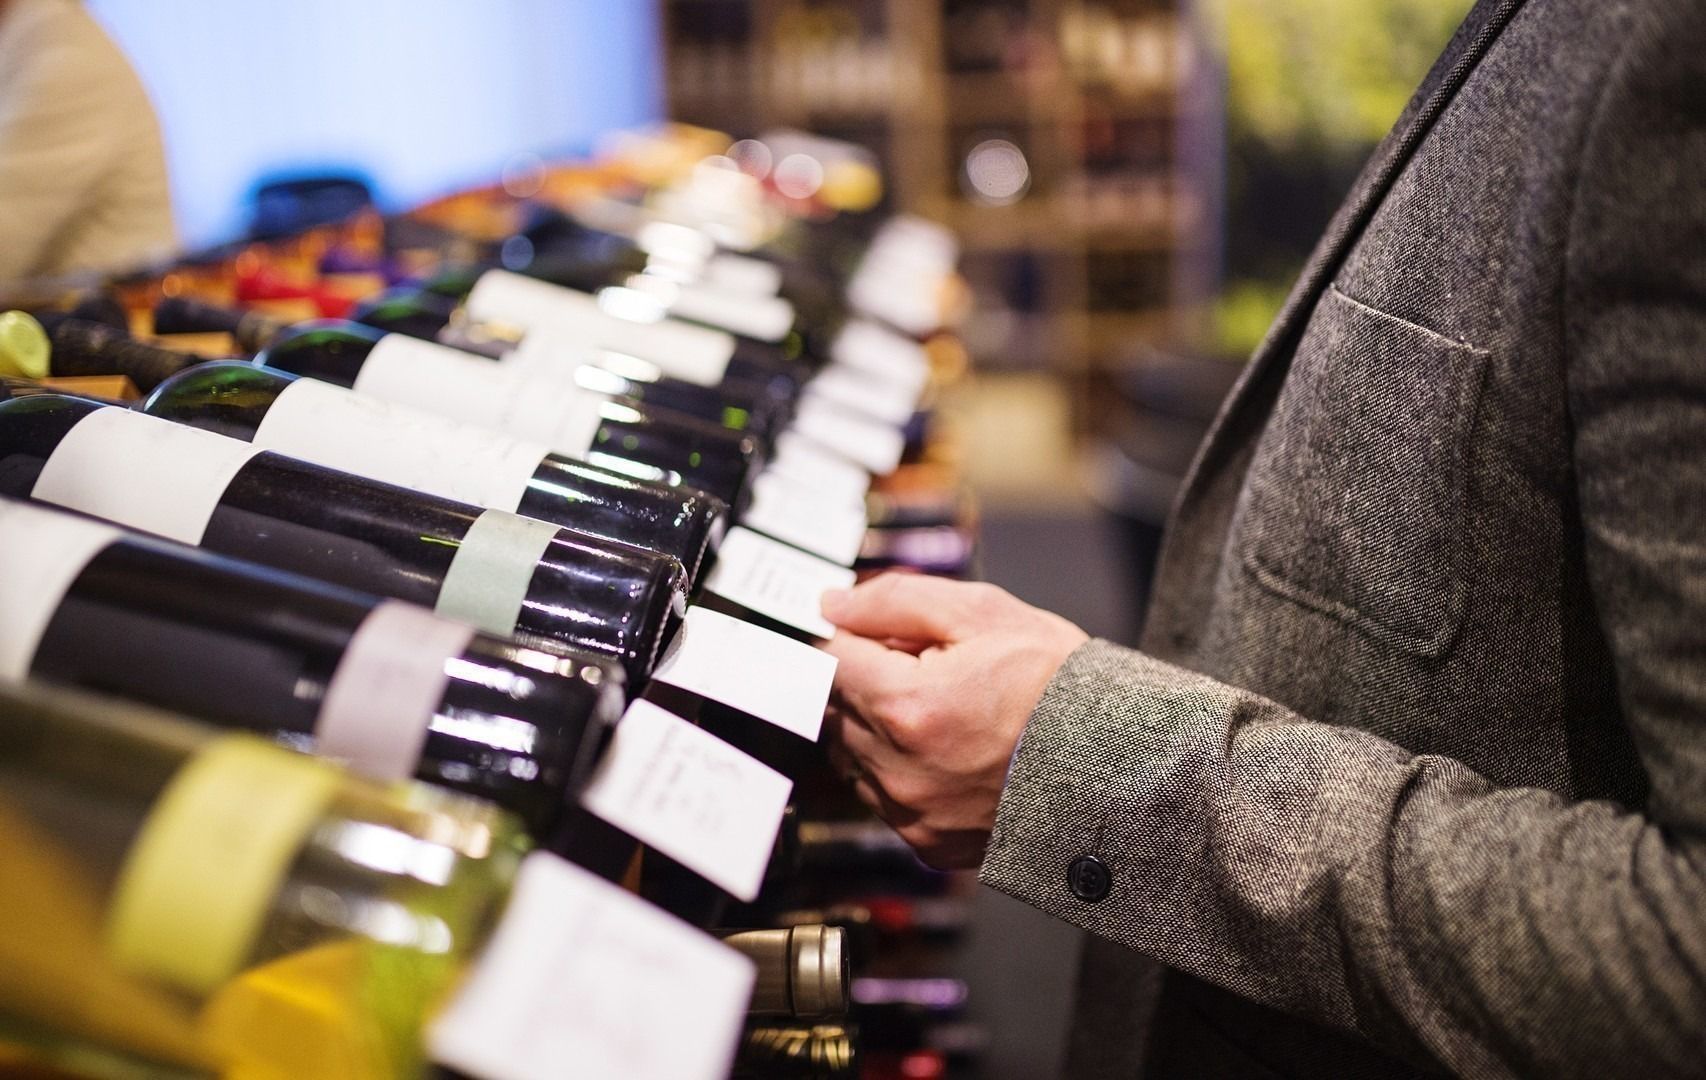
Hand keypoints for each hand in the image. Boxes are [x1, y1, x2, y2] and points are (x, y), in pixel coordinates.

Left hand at [819, 573, 1088, 868]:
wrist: (1118, 763)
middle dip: (870, 678)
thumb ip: (895, 602)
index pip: (828, 660)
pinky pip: (883, 795)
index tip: (875, 633)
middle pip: (836, 707)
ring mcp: (911, 813)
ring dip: (880, 726)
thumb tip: (834, 605)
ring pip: (853, 754)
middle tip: (928, 667)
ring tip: (945, 710)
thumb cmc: (1059, 685)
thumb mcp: (984, 613)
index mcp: (907, 706)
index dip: (851, 636)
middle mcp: (899, 769)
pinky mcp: (927, 843)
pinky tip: (950, 750)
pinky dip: (901, 768)